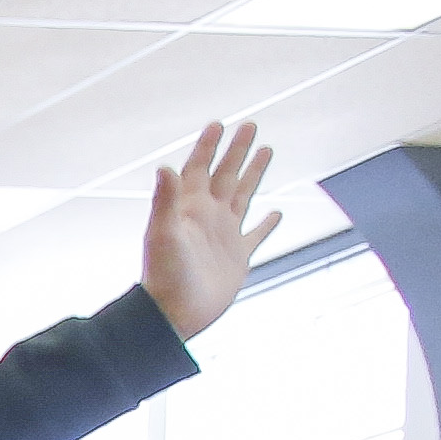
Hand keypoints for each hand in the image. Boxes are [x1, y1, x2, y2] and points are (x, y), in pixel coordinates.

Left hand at [141, 120, 280, 338]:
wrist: (174, 315)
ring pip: (243, 195)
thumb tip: (165, 166)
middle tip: (250, 125)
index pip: (199, 168)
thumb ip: (165, 200)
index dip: (208, 146)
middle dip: (237, 150)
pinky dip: (267, 224)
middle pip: (226, 174)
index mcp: (189, 208)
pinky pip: (256, 235)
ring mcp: (224, 236)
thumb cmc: (164, 276)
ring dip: (253, 173)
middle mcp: (207, 217)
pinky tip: (277, 213)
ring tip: (266, 150)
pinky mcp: (237, 257)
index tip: (218, 124)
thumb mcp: (163, 234)